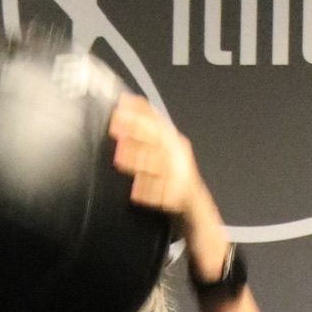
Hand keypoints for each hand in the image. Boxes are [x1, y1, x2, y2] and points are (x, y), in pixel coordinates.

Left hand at [108, 94, 220, 245]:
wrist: (195, 208)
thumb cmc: (171, 175)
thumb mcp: (161, 149)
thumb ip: (145, 129)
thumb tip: (123, 104)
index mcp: (173, 141)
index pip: (157, 121)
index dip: (140, 111)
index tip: (121, 105)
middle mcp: (178, 156)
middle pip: (158, 140)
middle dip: (137, 131)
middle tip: (116, 127)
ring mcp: (181, 176)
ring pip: (159, 165)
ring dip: (139, 159)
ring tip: (119, 156)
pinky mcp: (181, 198)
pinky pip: (164, 195)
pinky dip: (150, 192)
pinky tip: (135, 191)